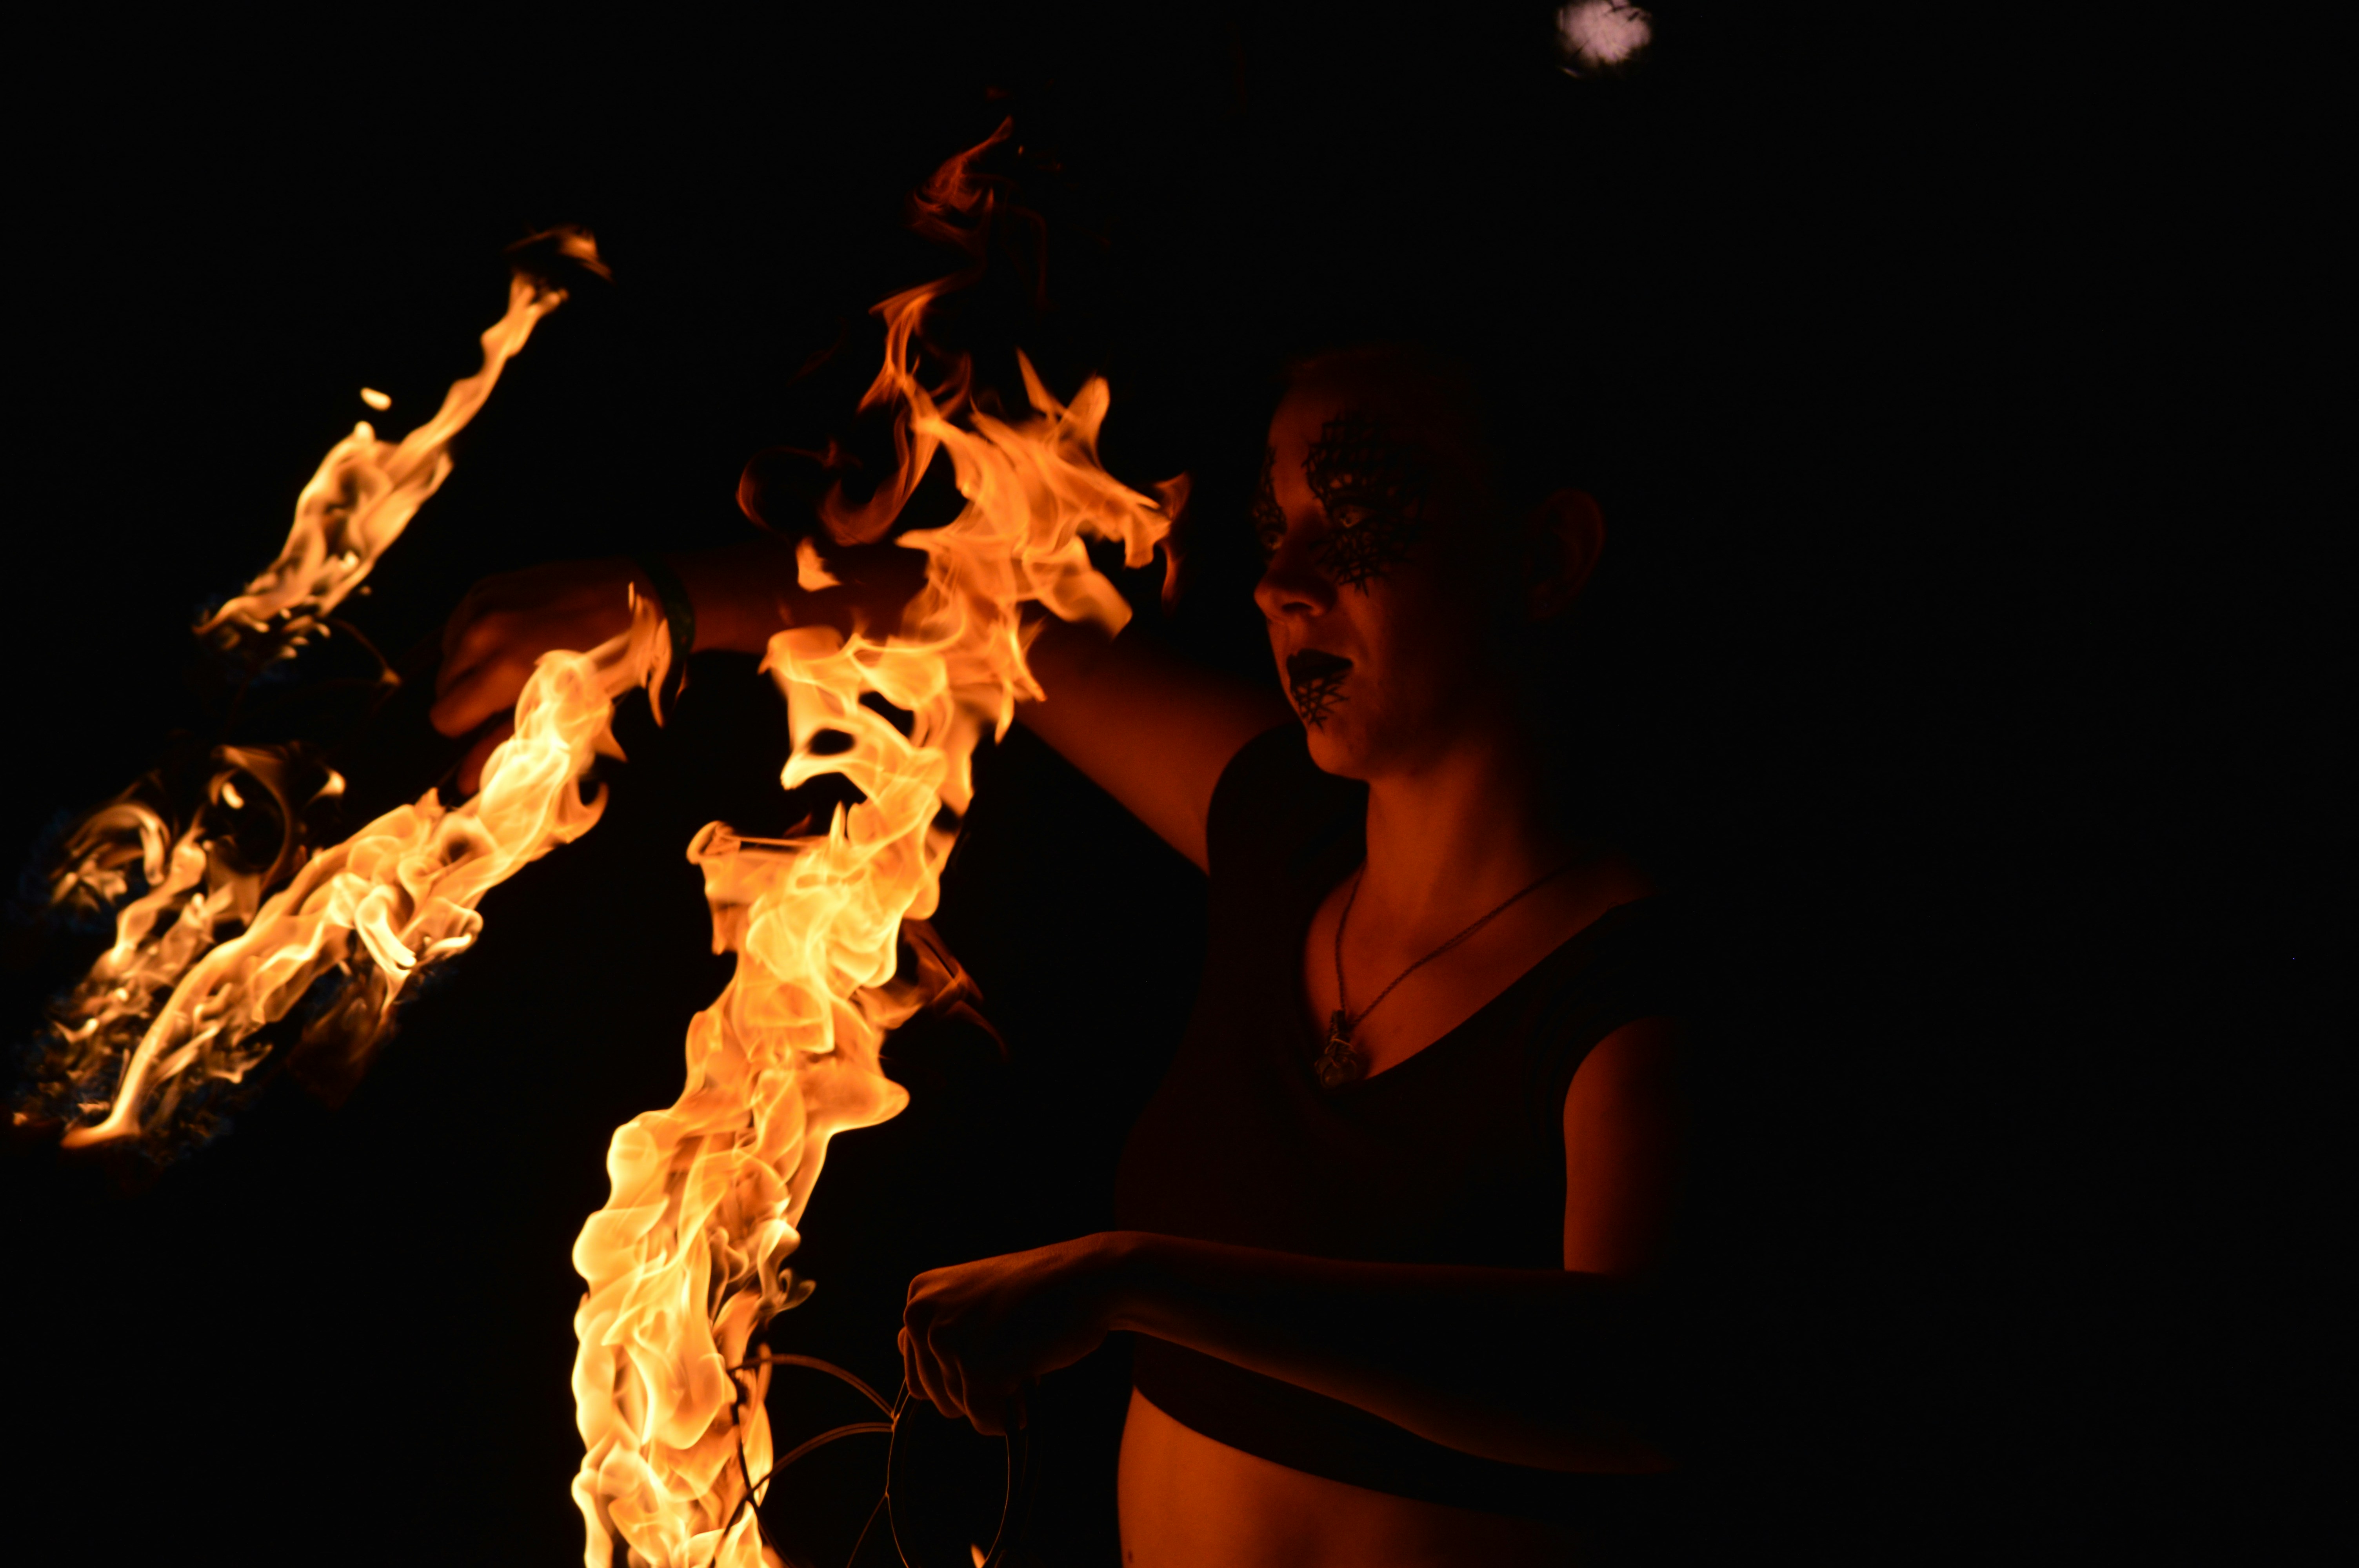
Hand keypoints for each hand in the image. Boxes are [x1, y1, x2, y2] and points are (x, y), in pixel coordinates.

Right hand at [430, 556, 643, 792]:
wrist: (634, 597)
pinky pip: (457, 626)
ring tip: (513, 667)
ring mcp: (481, 605)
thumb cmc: (609, 662)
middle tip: (507, 698)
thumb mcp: (565, 711)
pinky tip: (510, 641)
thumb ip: (508, 743)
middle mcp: (483, 633)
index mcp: (503, 669)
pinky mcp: (486, 587)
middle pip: (442, 688)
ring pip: (448, 657)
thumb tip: (464, 781)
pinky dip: (475, 640)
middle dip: (469, 701)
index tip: (486, 727)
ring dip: (471, 669)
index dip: (465, 730)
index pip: (444, 717)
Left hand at [899, 1234, 1129, 1436]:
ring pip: (960, 1409)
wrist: (1085, 1278)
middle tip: (1012, 1347)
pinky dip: (1011, 1413)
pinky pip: (985, 1421)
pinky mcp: (975, 1370)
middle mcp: (921, 1315)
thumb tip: (904, 1354)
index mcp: (919, 1294)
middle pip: (935, 1394)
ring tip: (1023, 1352)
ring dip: (998, 1396)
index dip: (958, 1370)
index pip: (915, 1366)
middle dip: (977, 1386)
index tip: (990, 1345)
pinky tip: (1030, 1375)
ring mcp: (946, 1342)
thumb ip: (937, 1326)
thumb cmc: (1039, 1291)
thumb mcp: (973, 1298)